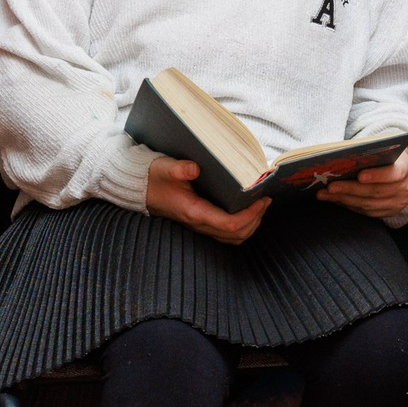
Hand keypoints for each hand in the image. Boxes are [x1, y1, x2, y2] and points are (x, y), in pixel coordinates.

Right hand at [144, 156, 267, 244]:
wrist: (142, 188)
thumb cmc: (155, 177)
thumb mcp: (164, 168)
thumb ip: (179, 169)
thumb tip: (195, 168)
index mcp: (194, 212)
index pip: (230, 224)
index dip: (250, 214)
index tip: (261, 198)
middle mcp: (200, 224)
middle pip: (237, 234)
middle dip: (256, 219)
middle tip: (265, 199)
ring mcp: (201, 226)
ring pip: (234, 238)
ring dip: (251, 225)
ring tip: (260, 205)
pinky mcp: (203, 224)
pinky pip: (227, 234)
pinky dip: (243, 226)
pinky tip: (247, 210)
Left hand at [316, 151, 407, 218]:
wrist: (403, 171)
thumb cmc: (388, 156)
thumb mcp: (384, 151)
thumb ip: (370, 153)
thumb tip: (342, 156)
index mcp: (405, 170)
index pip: (393, 174)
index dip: (377, 176)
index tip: (359, 175)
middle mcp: (403, 190)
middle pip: (375, 192)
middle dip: (350, 189)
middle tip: (330, 186)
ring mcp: (396, 204)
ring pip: (367, 204)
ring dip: (343, 199)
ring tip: (324, 194)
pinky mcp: (387, 212)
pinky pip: (365, 211)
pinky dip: (348, 205)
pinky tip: (334, 199)